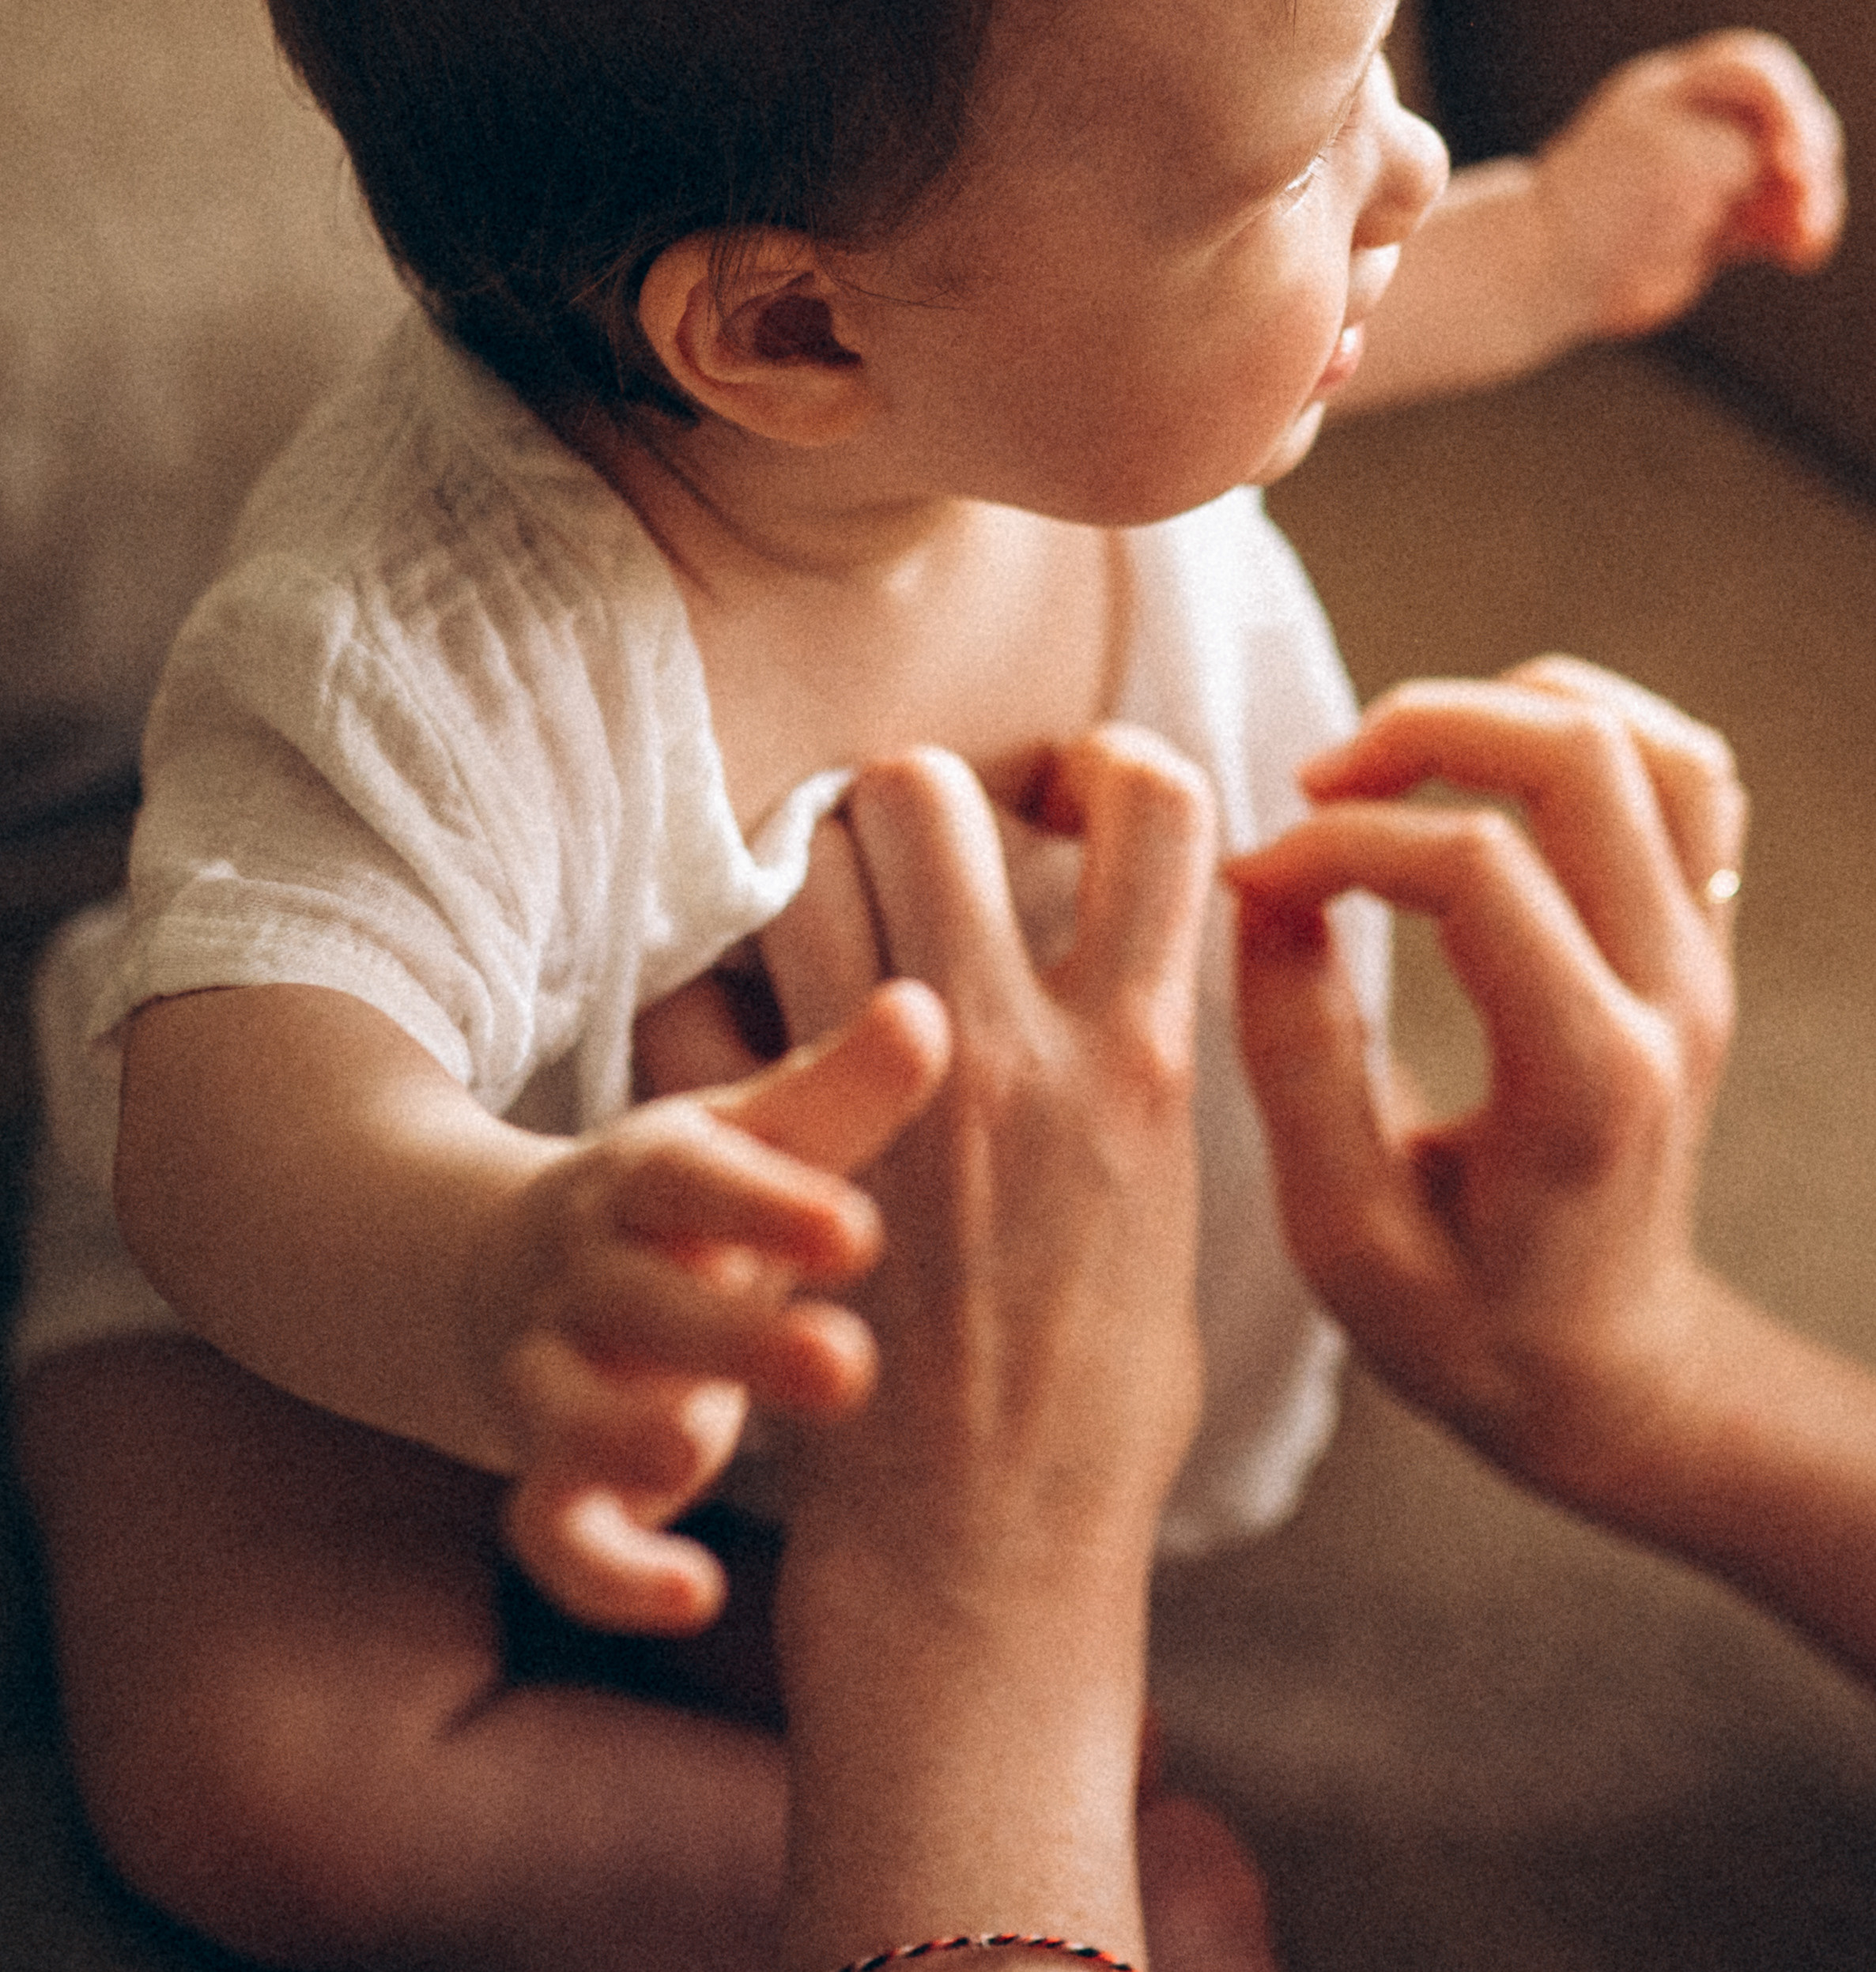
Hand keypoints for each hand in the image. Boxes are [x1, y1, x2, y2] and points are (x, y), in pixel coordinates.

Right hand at [489, 988, 948, 1628]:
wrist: (518, 1268)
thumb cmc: (695, 1203)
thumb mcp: (756, 1137)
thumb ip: (841, 1090)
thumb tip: (927, 1005)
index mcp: (646, 1179)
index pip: (688, 1178)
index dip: (764, 1204)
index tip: (859, 1234)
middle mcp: (590, 1274)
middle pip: (637, 1300)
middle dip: (728, 1337)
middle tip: (844, 1366)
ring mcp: (558, 1377)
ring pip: (564, 1415)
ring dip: (627, 1438)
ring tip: (704, 1455)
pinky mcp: (551, 1473)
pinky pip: (552, 1533)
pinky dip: (607, 1571)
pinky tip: (694, 1595)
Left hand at [769, 730, 1214, 1584]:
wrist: (984, 1555)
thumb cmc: (1101, 1401)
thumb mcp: (1176, 1212)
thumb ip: (1145, 1071)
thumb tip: (1141, 968)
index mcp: (1141, 1054)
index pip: (1159, 808)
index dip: (1111, 764)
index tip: (1074, 795)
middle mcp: (1012, 1048)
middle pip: (928, 790)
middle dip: (913, 798)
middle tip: (911, 861)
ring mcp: (879, 1097)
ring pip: (804, 860)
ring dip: (806, 872)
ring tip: (820, 936)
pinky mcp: (771, 1160)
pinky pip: (702, 1001)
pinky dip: (710, 998)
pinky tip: (741, 1041)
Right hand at [1225, 658, 1743, 1509]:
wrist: (1611, 1374)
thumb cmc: (1468, 1326)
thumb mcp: (1342, 1237)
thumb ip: (1297, 1060)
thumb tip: (1263, 892)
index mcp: (1585, 1080)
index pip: (1476, 870)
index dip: (1339, 845)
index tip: (1251, 880)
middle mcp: (1669, 999)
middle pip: (1579, 760)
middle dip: (1420, 730)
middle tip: (1316, 785)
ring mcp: (1701, 961)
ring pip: (1648, 742)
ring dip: (1507, 709)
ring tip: (1397, 760)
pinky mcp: (1700, 941)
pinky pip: (1683, 775)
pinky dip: (1583, 729)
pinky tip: (1484, 769)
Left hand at [1534, 29, 1842, 338]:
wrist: (1545, 275)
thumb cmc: (1598, 210)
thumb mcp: (1675, 161)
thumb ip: (1739, 149)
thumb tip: (1792, 171)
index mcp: (1673, 93)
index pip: (1754, 70)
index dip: (1789, 104)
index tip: (1791, 158)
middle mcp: (1696, 127)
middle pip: (1786, 120)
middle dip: (1808, 156)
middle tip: (1801, 199)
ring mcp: (1708, 177)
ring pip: (1790, 174)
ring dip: (1812, 201)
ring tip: (1802, 239)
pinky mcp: (1717, 226)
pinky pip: (1778, 219)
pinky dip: (1797, 233)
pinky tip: (1797, 255)